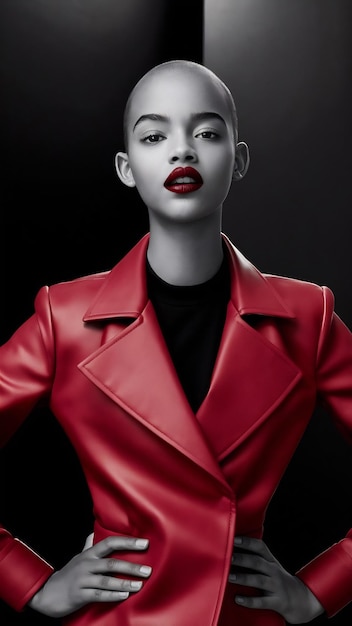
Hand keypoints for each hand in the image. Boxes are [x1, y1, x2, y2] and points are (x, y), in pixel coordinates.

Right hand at [28, 534, 151, 617]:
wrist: (46, 594)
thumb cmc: (67, 575)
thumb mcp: (78, 557)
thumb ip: (88, 545)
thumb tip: (93, 532)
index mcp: (88, 554)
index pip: (110, 543)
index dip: (128, 542)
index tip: (144, 543)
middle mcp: (86, 565)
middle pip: (111, 564)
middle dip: (131, 567)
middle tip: (147, 570)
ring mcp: (82, 580)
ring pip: (107, 581)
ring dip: (125, 583)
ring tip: (140, 585)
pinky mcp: (80, 595)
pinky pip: (99, 595)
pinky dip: (113, 595)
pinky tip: (125, 595)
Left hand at [229, 536, 323, 622]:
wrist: (301, 600)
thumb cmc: (278, 580)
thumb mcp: (271, 566)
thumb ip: (256, 557)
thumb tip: (232, 547)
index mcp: (271, 560)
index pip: (260, 547)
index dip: (248, 542)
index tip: (234, 538)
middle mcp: (274, 571)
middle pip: (258, 562)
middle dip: (243, 559)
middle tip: (228, 557)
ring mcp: (276, 586)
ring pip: (259, 580)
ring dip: (244, 578)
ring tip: (229, 577)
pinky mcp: (277, 602)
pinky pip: (263, 602)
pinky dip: (250, 601)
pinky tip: (238, 599)